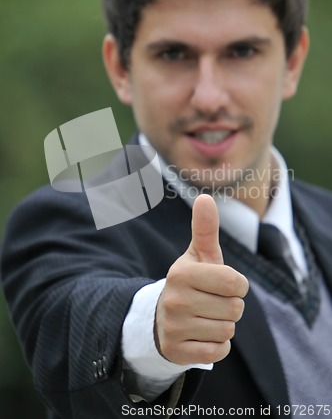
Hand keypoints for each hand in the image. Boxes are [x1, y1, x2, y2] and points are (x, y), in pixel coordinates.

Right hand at [155, 194, 248, 365]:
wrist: (162, 318)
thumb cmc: (191, 282)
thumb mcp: (199, 255)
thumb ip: (206, 228)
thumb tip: (205, 197)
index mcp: (181, 273)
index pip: (236, 283)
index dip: (237, 285)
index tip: (222, 284)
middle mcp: (174, 299)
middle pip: (235, 309)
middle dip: (230, 306)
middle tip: (211, 302)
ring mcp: (173, 327)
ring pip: (227, 331)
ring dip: (222, 326)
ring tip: (204, 318)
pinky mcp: (176, 351)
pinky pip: (217, 352)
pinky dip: (216, 345)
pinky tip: (201, 335)